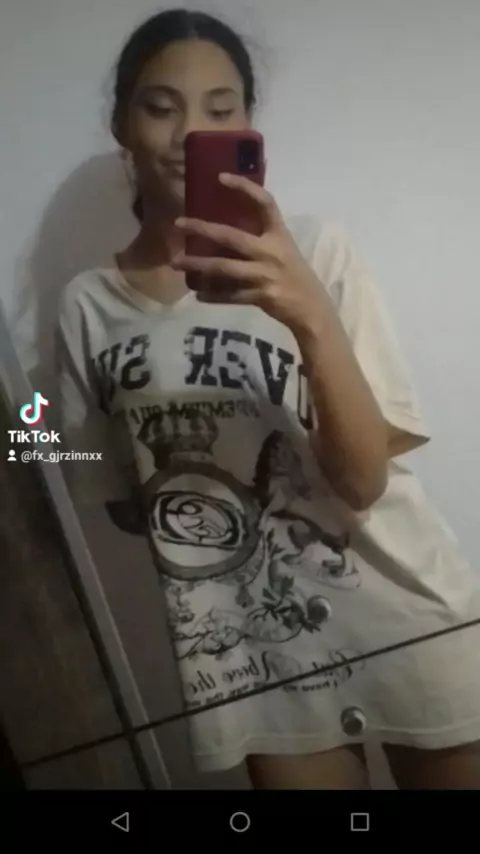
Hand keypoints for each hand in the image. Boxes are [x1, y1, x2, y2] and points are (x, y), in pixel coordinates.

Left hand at [172, 173, 322, 330]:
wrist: (311, 308)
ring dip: (198, 265)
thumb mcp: (283, 248)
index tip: (220, 177)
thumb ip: (261, 236)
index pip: (265, 203)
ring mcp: (265, 275)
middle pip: (231, 237)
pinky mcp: (260, 297)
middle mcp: (271, 252)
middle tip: (178, 223)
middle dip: (202, 229)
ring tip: (176, 262)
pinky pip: (230, 296)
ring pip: (224, 268)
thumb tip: (227, 225)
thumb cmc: (294, 274)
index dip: (245, 187)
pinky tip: (197, 293)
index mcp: (279, 235)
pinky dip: (213, 295)